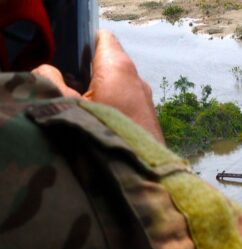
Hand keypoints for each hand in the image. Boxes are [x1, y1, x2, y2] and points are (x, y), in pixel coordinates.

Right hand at [32, 30, 163, 142]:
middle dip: (86, 71)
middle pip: (108, 63)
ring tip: (80, 109)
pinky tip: (98, 125)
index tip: (67, 57)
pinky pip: (125, 104)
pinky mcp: (148, 119)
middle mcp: (136, 79)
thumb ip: (49, 80)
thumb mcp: (64, 105)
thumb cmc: (102, 134)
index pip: (102, 38)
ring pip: (117, 86)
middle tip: (66, 87)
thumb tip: (47, 70)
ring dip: (98, 93)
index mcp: (118, 67)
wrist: (139, 172)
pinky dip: (111, 108)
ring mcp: (145, 99)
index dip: (82, 42)